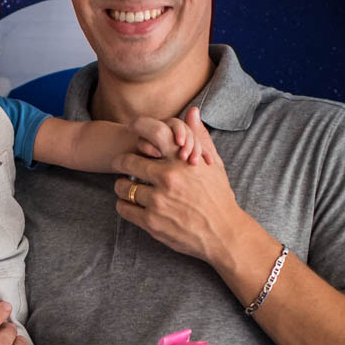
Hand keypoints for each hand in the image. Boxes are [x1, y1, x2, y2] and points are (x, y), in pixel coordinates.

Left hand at [115, 108, 243, 262]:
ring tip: (127, 186)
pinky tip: (131, 203)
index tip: (131, 128)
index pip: (153, 132)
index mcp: (181, 161)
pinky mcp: (151, 222)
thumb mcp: (212, 164)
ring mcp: (157, 202)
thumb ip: (199, 136)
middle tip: (120, 164)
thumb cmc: (218, 196)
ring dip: (122, 186)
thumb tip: (192, 111)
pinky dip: (124, 204)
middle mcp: (168, 179)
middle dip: (121, 162)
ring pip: (122, 187)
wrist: (223, 234)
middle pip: (127, 162)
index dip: (138, 126)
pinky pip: (124, 208)